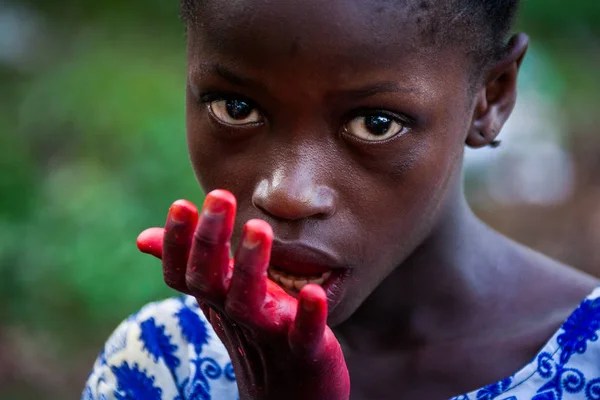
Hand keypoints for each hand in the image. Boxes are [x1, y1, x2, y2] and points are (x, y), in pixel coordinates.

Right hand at [137, 190, 349, 399]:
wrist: (287, 392)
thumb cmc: (252, 332)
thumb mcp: (220, 295)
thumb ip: (190, 263)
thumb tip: (143, 238)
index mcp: (216, 297)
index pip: (183, 273)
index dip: (177, 243)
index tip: (181, 205)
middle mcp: (235, 313)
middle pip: (210, 280)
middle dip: (210, 240)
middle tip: (219, 196)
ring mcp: (268, 333)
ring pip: (248, 303)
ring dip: (251, 266)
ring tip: (258, 227)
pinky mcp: (304, 350)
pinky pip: (303, 335)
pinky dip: (308, 316)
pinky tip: (315, 291)